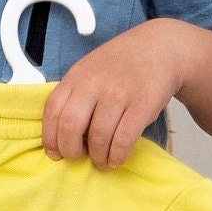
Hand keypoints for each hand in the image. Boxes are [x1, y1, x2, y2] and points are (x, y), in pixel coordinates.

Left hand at [43, 20, 193, 168]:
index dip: (50, 138)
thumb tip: (62, 134)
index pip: (53, 111)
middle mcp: (94, 83)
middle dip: (71, 150)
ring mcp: (119, 94)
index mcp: (76, 76)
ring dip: (98, 157)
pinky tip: (117, 159)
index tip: (56, 153)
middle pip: (70, 126)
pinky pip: (124, 139)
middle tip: (79, 157)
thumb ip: (75, 95)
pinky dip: (117, 156)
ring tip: (102, 161)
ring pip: (99, 137)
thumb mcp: (91, 70)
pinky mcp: (143, 105)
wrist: (161, 49)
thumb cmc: (122, 65)